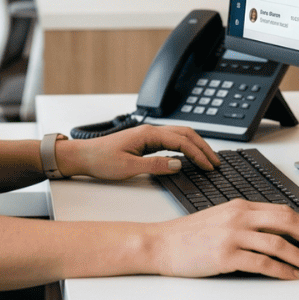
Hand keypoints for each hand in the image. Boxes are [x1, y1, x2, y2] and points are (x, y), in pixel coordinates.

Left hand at [60, 124, 218, 181]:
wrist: (83, 156)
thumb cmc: (101, 160)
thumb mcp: (129, 168)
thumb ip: (155, 166)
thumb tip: (178, 164)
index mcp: (148, 134)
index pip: (181, 141)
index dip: (198, 153)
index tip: (209, 165)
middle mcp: (150, 131)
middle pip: (184, 133)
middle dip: (202, 147)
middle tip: (215, 161)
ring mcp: (148, 135)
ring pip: (179, 135)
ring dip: (195, 145)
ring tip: (207, 158)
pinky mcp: (145, 141)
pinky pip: (171, 140)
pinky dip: (185, 146)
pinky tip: (189, 155)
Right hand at [148, 201, 298, 279]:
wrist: (160, 244)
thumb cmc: (188, 236)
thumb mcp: (220, 219)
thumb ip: (246, 223)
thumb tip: (277, 237)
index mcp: (240, 206)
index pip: (283, 212)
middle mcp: (239, 217)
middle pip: (287, 223)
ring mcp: (233, 235)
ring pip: (279, 244)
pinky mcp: (226, 256)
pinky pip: (263, 263)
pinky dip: (282, 270)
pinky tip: (292, 275)